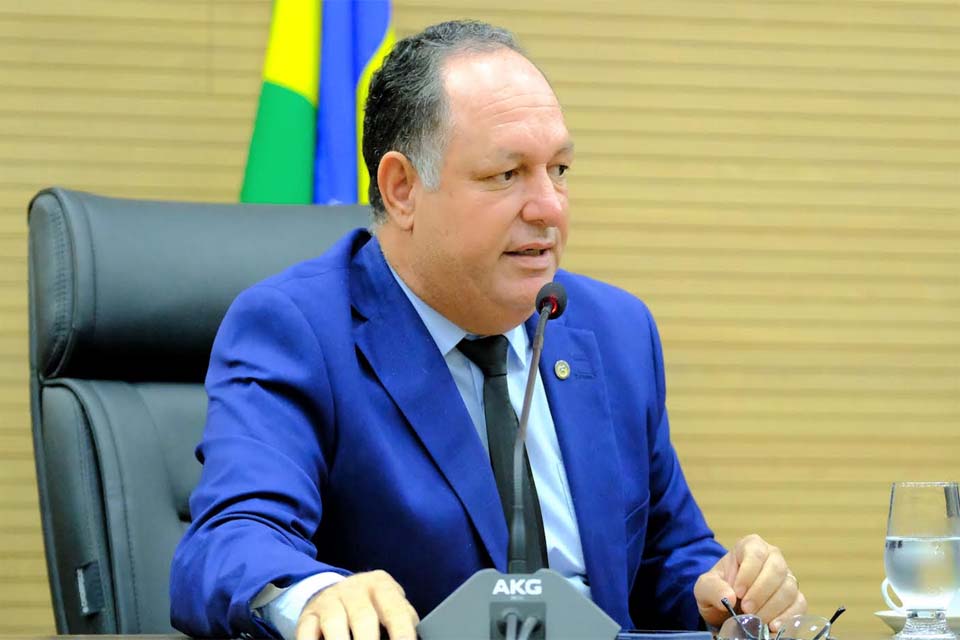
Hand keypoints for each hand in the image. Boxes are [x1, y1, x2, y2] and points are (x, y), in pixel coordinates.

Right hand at [296, 570, 418, 639]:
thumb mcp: (390, 604)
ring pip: (334, 622)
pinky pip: (307, 630)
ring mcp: (330, 599)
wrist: (336, 591)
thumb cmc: (372, 606)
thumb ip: (402, 619)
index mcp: (382, 586)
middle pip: (364, 618)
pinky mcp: (309, 614)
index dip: (402, 634)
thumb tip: (418, 638)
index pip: (396, 611)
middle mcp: (355, 589)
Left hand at [694, 534, 805, 632]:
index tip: (737, 592)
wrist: (726, 606)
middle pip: (777, 569)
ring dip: (772, 607)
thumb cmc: (718, 589)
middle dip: (761, 592)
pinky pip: (799, 605)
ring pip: (789, 588)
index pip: (755, 553)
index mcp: (750, 546)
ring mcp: (786, 578)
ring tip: (755, 620)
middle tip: (746, 609)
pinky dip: (788, 617)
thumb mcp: (705, 587)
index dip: (748, 573)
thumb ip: (713, 588)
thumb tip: (730, 597)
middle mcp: (773, 558)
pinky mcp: (795, 598)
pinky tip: (773, 627)